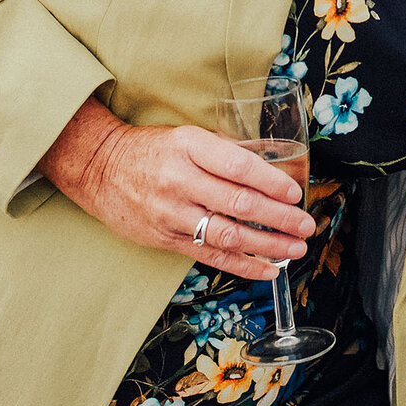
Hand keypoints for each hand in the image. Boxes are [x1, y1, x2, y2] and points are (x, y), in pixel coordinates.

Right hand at [37, 97, 314, 280]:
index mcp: (190, 147)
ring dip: (267, 246)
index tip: (295, 193)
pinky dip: (243, 265)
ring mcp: (172, 214)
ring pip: (227, 235)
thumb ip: (226, 150)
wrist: (100, 168)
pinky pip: (210, 256)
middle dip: (278, 218)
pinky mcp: (166, 239)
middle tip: (306, 225)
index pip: (238, 166)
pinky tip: (268, 269)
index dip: (271, 182)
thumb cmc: (152, 149)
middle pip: (238, 203)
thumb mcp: (188, 136)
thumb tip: (273, 161)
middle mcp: (180, 181)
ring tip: (296, 249)